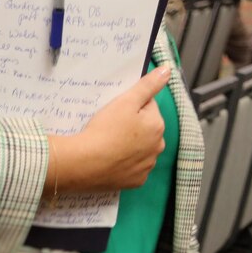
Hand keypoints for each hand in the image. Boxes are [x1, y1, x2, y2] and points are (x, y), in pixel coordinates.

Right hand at [50, 65, 170, 192]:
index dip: (131, 107)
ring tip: (110, 144)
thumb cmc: (105, 129)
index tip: (116, 112)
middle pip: (146, 129)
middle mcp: (158, 147)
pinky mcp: (136, 182)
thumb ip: (148, 85)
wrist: (83, 164)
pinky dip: (125, 163)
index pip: (148, 107)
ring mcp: (147, 167)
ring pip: (140, 149)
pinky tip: (111, 160)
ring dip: (130, 145)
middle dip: (134, 126)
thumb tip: (167, 70)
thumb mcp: (126, 101)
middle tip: (111, 128)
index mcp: (158, 125)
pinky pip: (133, 168)